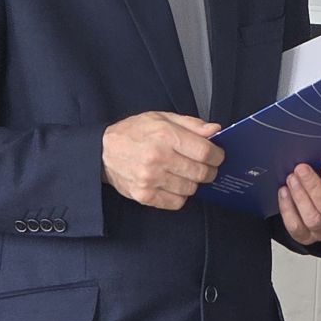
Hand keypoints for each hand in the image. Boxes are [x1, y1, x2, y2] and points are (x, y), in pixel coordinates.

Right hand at [102, 110, 223, 210]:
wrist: (102, 152)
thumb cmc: (134, 132)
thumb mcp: (162, 117)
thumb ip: (191, 124)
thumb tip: (216, 130)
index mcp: (165, 135)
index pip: (205, 152)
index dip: (217, 155)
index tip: (217, 155)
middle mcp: (158, 158)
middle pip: (201, 173)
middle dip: (209, 170)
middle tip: (206, 166)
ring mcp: (150, 179)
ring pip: (190, 189)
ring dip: (194, 182)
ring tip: (186, 173)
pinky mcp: (144, 196)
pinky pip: (176, 202)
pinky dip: (181, 195)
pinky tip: (174, 184)